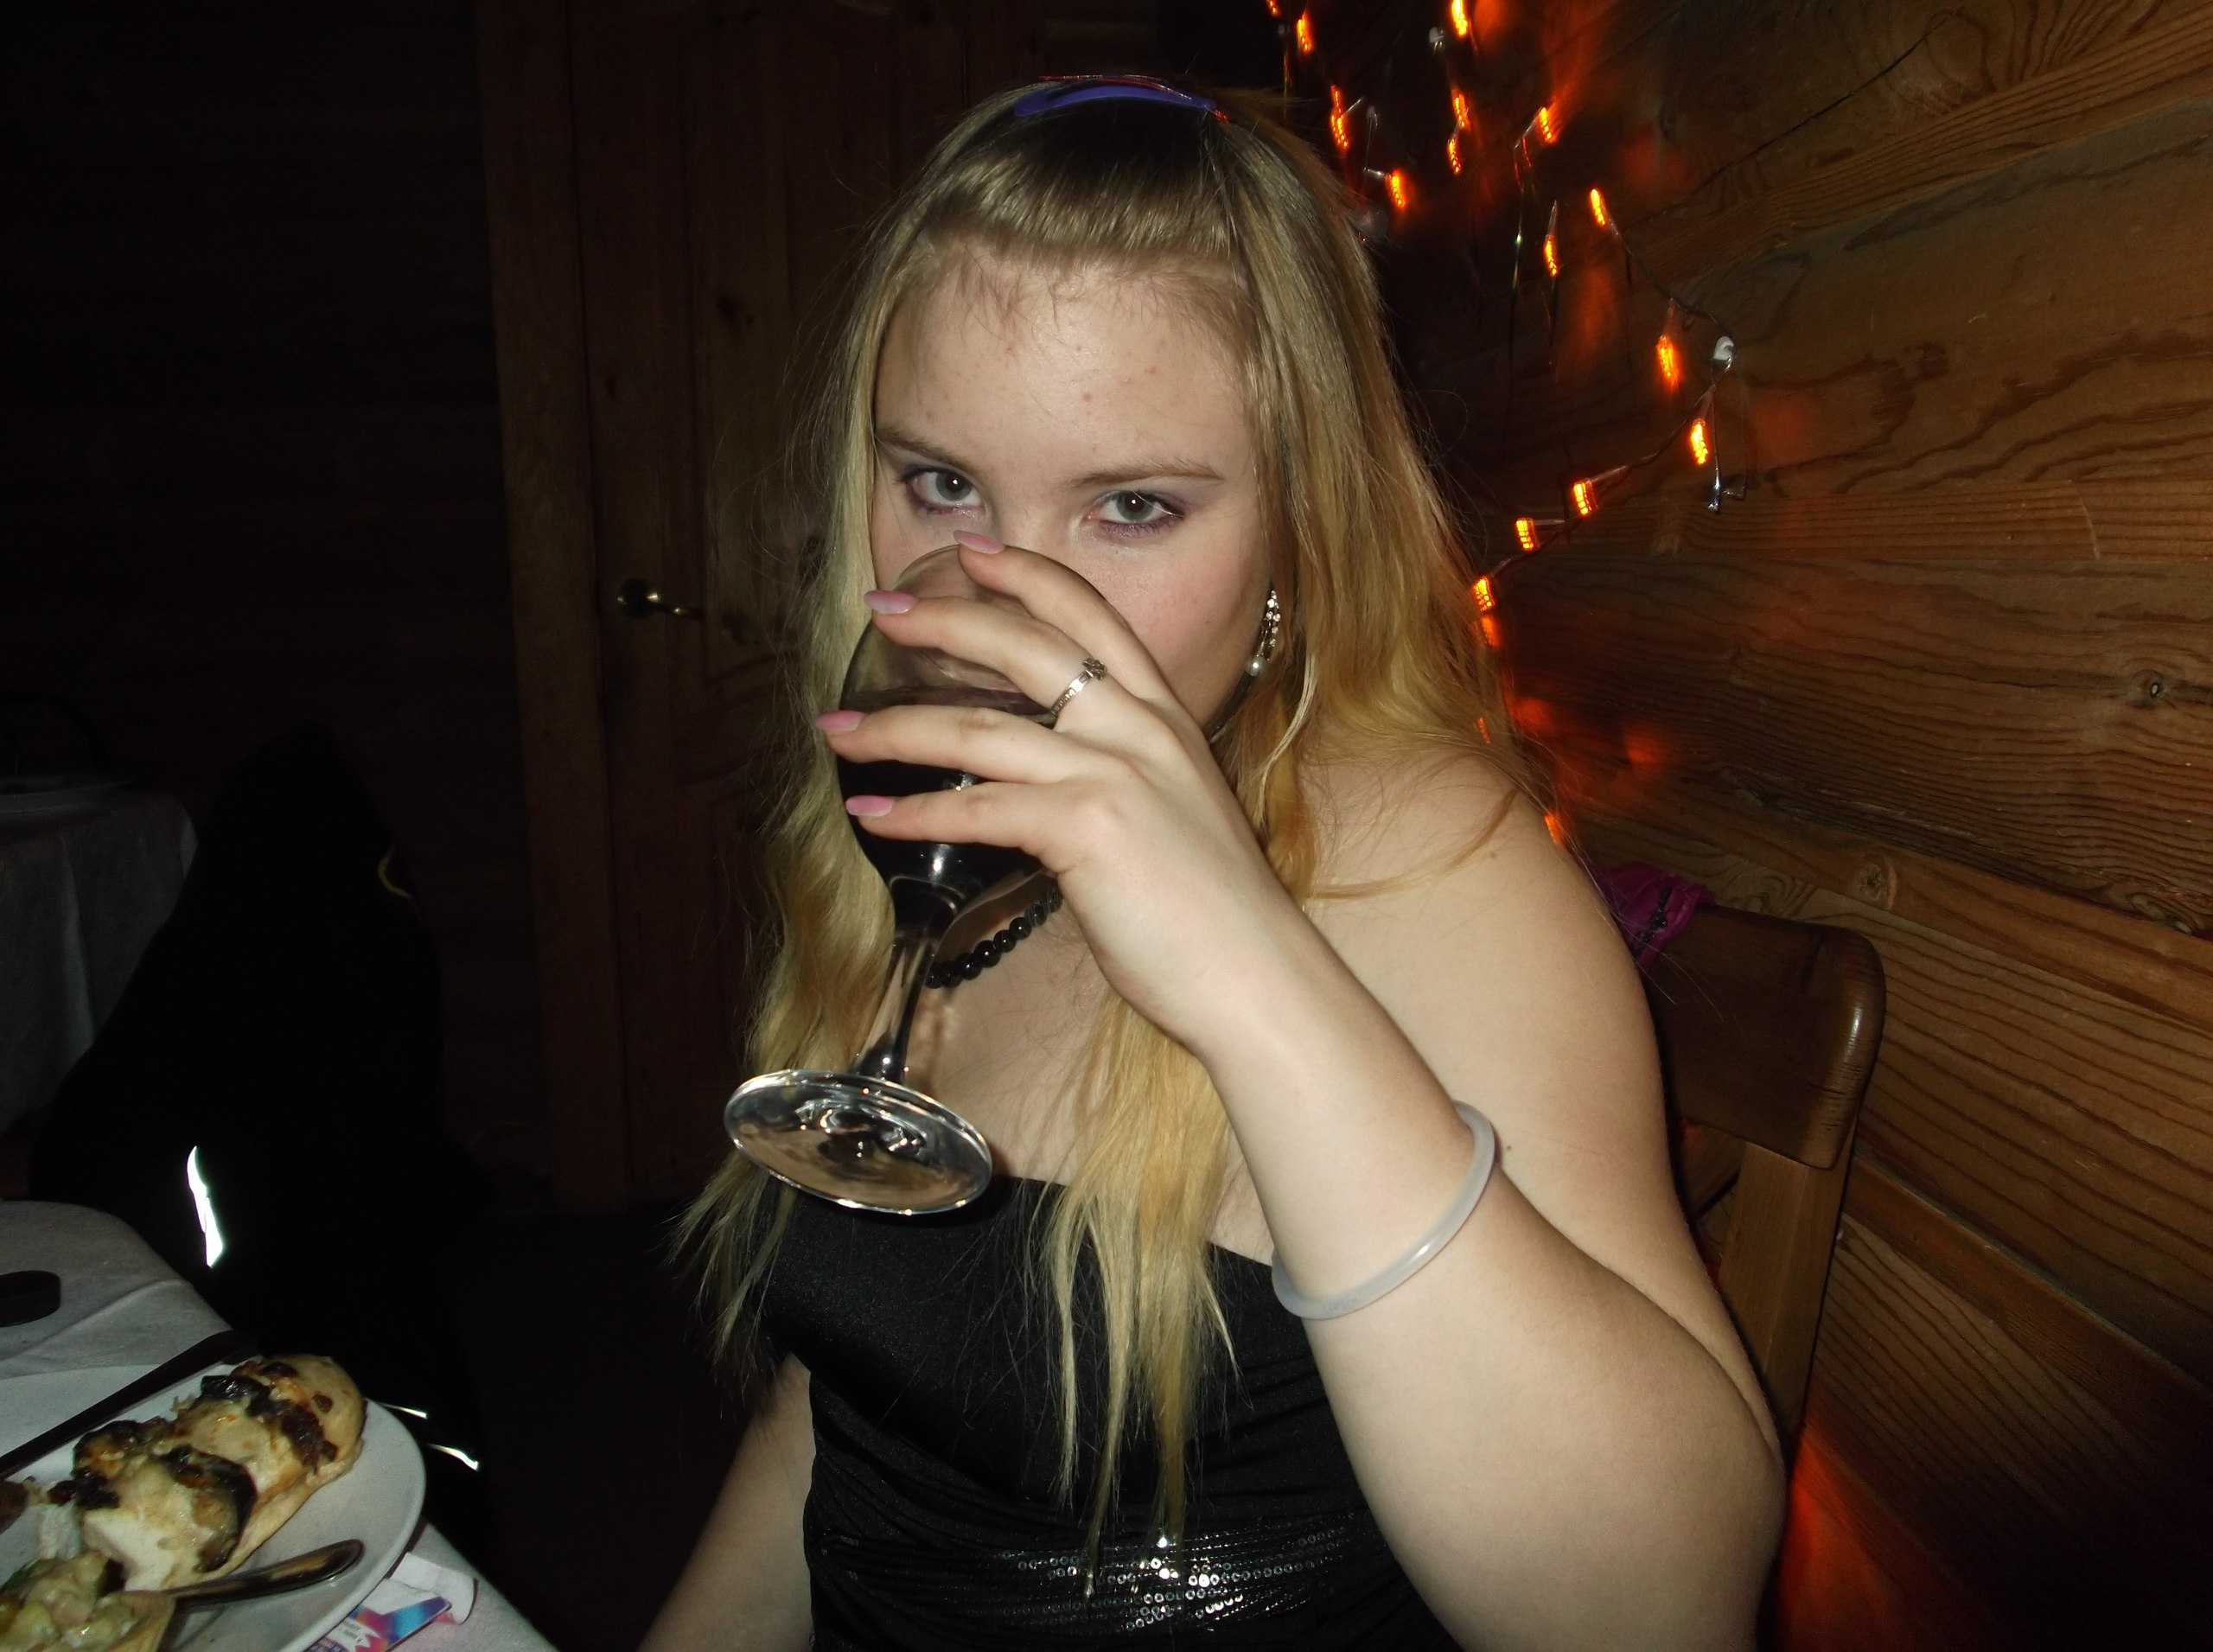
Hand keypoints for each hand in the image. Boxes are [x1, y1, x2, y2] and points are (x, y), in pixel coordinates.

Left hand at [816, 542, 1297, 1044]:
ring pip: (980, 728)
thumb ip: (1120, 781)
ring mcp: (1113, 775)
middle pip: (1026, 644)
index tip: (970, 552)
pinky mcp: (1087, 829)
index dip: (1026, 574)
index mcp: (1165, 718)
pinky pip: (977, 808)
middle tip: (881, 608)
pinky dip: (913, 814)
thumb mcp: (1175, 815)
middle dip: (944, 618)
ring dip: (893, 728)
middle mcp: (1139, 730)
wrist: (1258, 979)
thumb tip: (1054, 788)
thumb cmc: (1214, 916)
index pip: (1090, 616)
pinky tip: (873, 816)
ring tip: (836, 729)